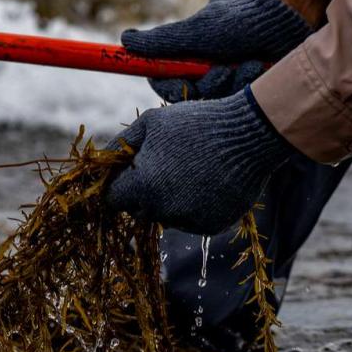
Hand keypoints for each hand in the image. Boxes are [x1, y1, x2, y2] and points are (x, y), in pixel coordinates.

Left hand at [105, 88, 293, 234]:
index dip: (119, 183)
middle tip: (165, 166)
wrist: (248, 136)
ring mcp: (188, 221)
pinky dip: (194, 206)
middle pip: (138, 209)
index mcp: (142, 187)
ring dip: (169, 200)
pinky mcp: (211, 227)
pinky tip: (207, 182)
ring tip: (190, 170)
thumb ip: (120, 144)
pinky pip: (191, 220)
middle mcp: (162, 211)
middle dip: (144, 192)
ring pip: (165, 216)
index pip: (113, 199)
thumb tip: (103, 161)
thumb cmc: (195, 123)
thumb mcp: (150, 123)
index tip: (130, 172)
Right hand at [123, 0, 311, 101]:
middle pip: (190, 98)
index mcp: (186, 61)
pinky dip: (246, 86)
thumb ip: (160, 41)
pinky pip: (236, 103)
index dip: (171, 87)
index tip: (181, 82)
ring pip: (214, 102)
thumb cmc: (237, 23)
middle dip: (207, 85)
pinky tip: (258, 69)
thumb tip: (124, 39)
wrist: (283, 23)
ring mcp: (225, 86)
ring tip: (246, 63)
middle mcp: (202, 75)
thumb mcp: (195, 32)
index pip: (164, 84)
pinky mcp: (245, 95)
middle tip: (220, 69)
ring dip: (229, 83)